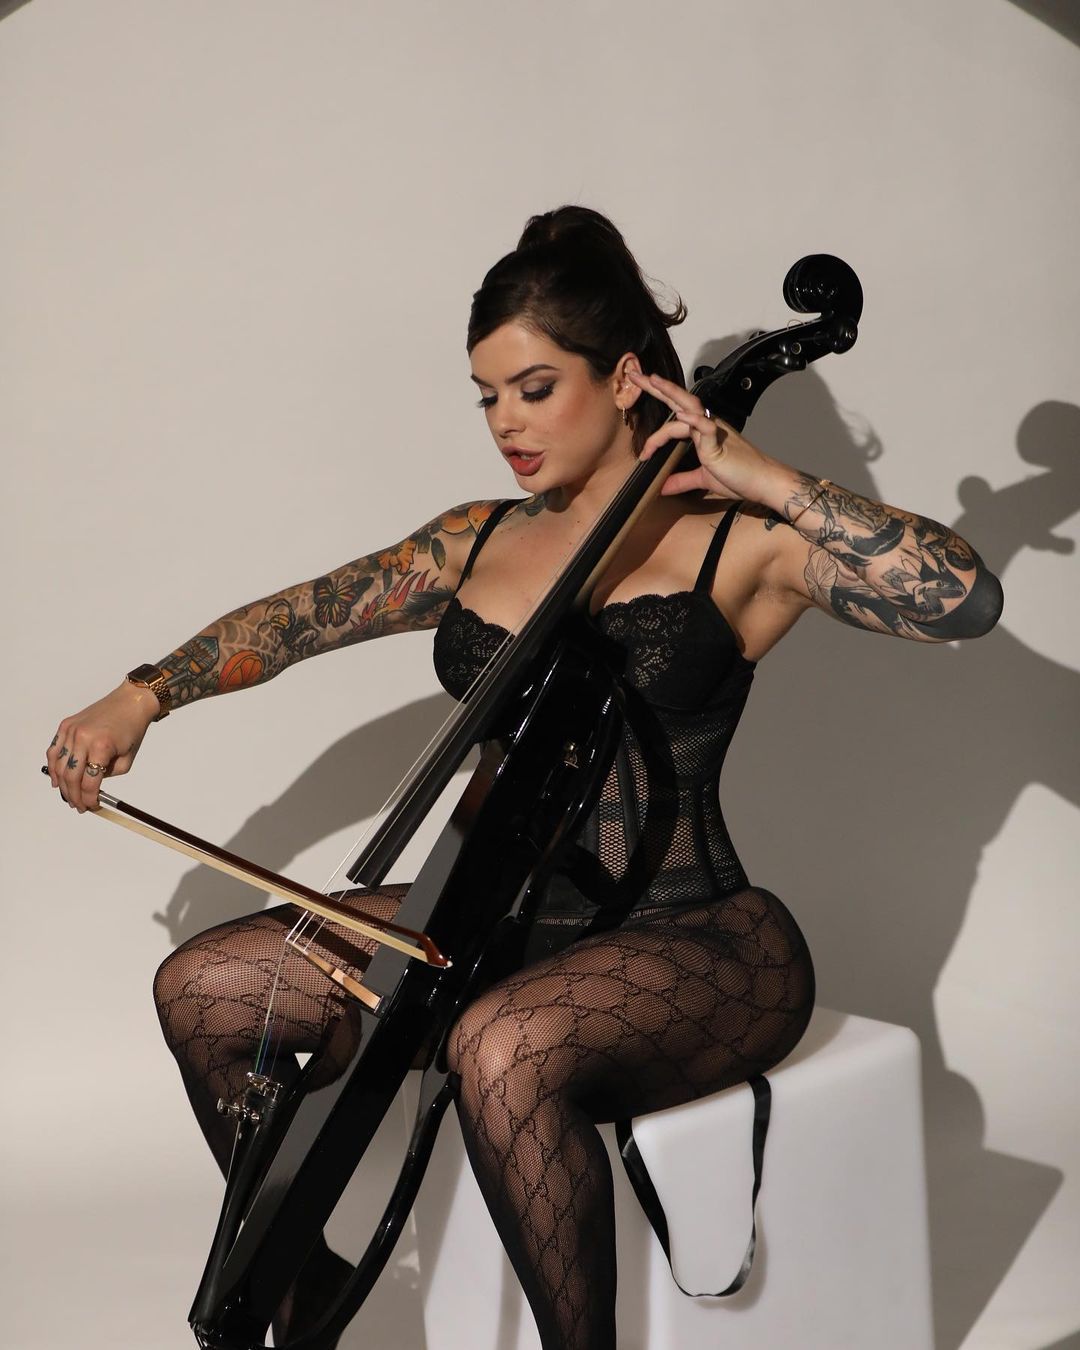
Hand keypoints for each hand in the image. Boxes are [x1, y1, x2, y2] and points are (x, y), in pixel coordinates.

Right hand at [45, 682, 159, 812]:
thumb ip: (108, 776)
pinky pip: (54, 750)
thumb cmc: (132, 729)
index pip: (89, 783)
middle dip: (74, 796)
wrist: (130, 702)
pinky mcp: (66, 725)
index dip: (89, 799)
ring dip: (62, 785)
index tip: (93, 807)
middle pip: (71, 777)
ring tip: (69, 797)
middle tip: (79, 806)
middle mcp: (83, 738)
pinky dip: (53, 766)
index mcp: (101, 747)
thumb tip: (91, 789)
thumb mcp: (127, 759)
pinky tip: (56, 780)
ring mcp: (72, 731)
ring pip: (59, 766)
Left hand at [628, 371, 776, 500]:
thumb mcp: (704, 479)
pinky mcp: (719, 444)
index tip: (640, 394)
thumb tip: (663, 487)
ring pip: (688, 408)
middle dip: (656, 386)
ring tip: (652, 381)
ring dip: (670, 394)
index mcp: (702, 430)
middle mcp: (707, 425)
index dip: (658, 400)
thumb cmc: (740, 477)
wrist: (764, 482)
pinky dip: (693, 420)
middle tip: (635, 374)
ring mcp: (713, 432)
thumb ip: (683, 481)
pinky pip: (704, 428)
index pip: (676, 409)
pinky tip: (681, 414)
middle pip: (679, 400)